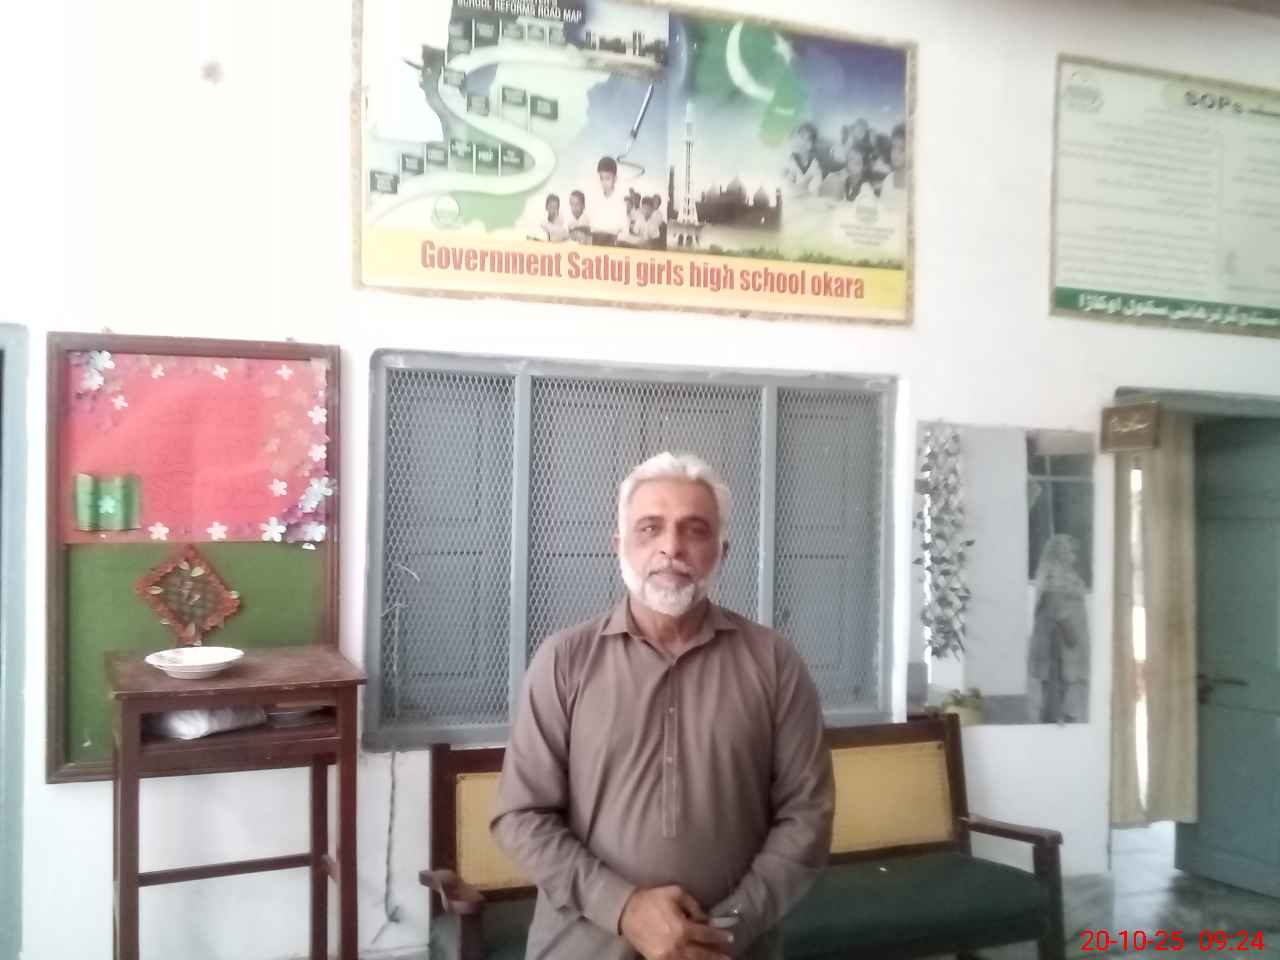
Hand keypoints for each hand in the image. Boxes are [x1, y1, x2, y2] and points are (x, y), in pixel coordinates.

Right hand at [619, 885, 733, 959]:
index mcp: (683, 928)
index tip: (730, 937)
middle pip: (703, 955)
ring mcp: (667, 957)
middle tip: (728, 957)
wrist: (627, 911)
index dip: (720, 936)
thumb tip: (706, 920)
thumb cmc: (652, 899)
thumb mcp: (676, 893)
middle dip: (717, 956)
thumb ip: (694, 906)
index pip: (707, 935)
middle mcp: (677, 946)